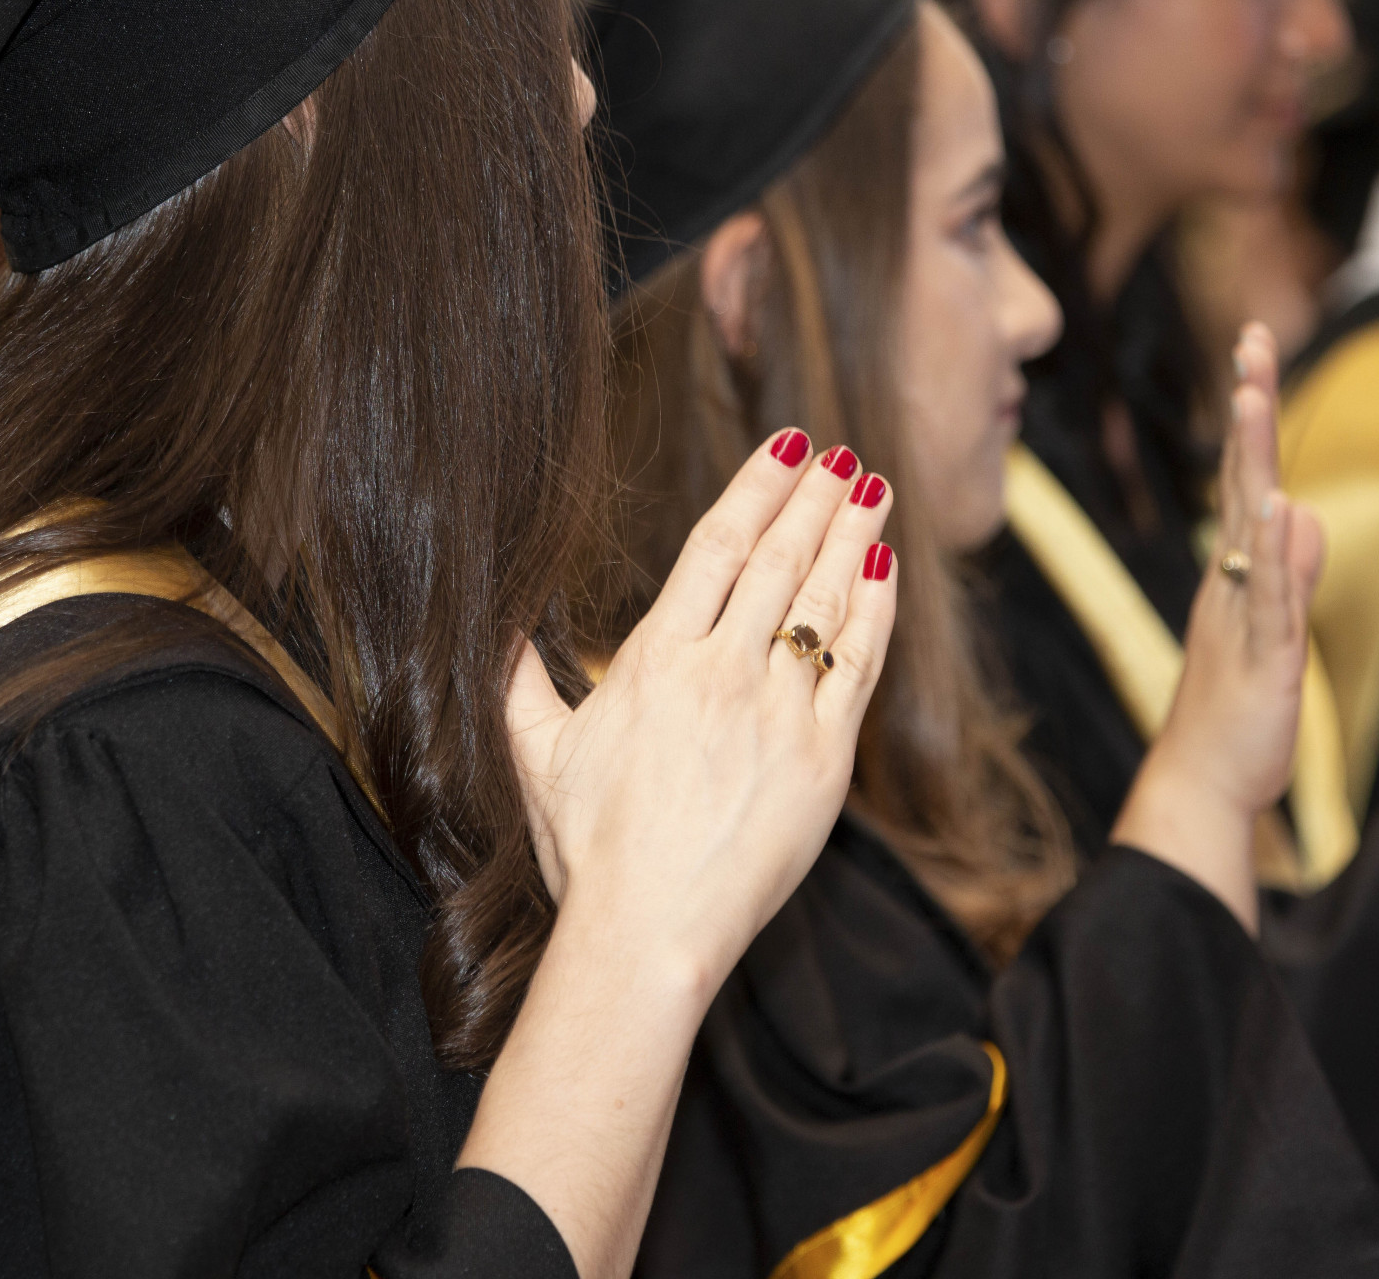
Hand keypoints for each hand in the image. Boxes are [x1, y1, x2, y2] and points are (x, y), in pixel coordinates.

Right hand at [506, 432, 896, 992]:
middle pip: (780, 562)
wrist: (648, 930)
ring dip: (851, 539)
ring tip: (873, 491)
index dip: (757, 489)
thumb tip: (493, 622)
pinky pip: (857, 670)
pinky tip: (885, 577)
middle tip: (843, 455)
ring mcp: (779, 715)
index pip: (717, 548)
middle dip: (815, 499)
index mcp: (655, 661)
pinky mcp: (822, 762)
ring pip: (824, 604)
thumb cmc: (587, 849)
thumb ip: (516, 677)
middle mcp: (723, 673)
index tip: (787, 448)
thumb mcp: (534, 753)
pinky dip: (874, 616)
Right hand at [1114, 324, 1324, 929]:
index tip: (1252, 352)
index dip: (1252, 418)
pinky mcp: (1261, 659)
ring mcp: (1242, 617)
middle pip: (1241, 481)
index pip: (1245, 480)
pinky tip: (1275, 507)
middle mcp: (1230, 584)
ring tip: (1252, 395)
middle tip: (1250, 342)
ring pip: (1248, 526)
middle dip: (1248, 410)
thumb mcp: (1271, 633)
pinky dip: (1270, 552)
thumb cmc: (1232, 716)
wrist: (1199, 786)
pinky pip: (1268, 597)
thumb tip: (1301, 510)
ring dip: (1250, 459)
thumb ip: (1287, 572)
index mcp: (1233, 577)